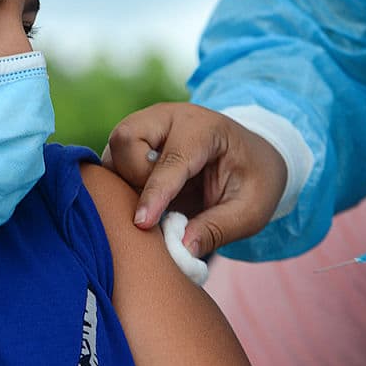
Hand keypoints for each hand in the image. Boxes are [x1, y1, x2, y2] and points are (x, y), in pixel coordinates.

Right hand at [101, 102, 286, 257]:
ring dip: (123, 182)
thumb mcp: (251, 210)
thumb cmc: (254, 180)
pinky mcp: (134, 142)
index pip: (170, 160)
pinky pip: (111, 162)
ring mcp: (147, 126)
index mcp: (204, 128)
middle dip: (133, 178)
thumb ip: (218, 228)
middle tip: (159, 208)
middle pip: (126, 138)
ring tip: (154, 206)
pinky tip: (143, 202)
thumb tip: (181, 248)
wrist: (253, 155)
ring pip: (112, 149)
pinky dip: (119, 184)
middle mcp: (169, 117)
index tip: (142, 224)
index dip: (155, 194)